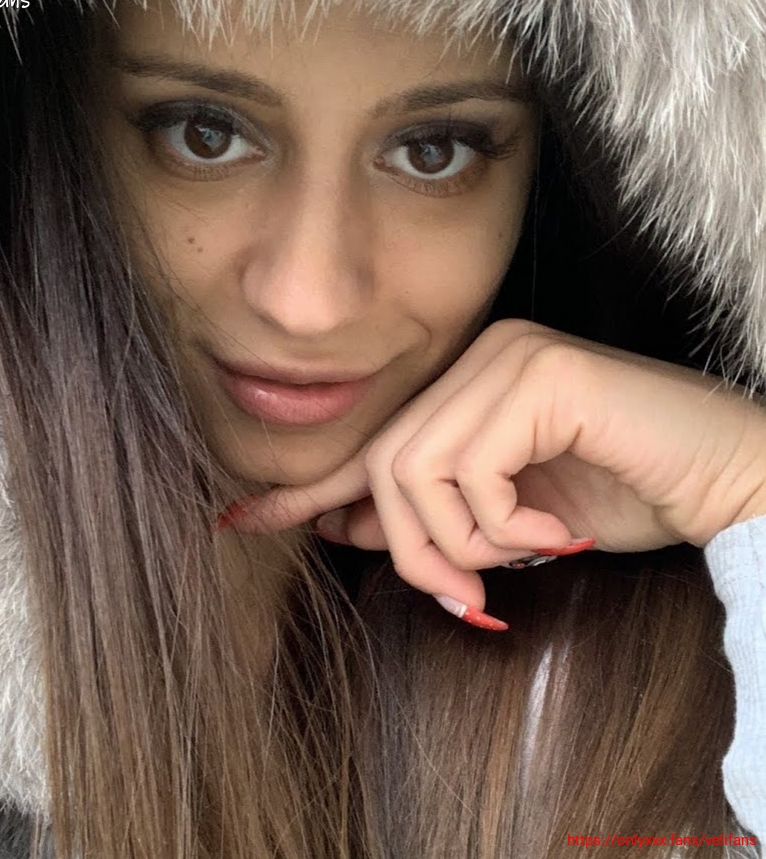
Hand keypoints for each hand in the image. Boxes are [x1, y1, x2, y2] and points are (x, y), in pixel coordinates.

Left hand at [225, 319, 765, 625]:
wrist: (721, 482)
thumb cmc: (620, 498)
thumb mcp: (506, 518)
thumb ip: (429, 513)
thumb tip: (345, 525)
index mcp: (465, 387)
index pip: (371, 440)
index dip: (304, 487)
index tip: (241, 520)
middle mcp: (479, 359)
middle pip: (385, 467)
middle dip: (412, 550)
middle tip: (467, 600)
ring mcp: (509, 360)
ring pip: (416, 473)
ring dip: (463, 544)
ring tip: (520, 560)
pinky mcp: (541, 377)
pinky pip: (473, 472)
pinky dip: (504, 526)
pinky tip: (552, 530)